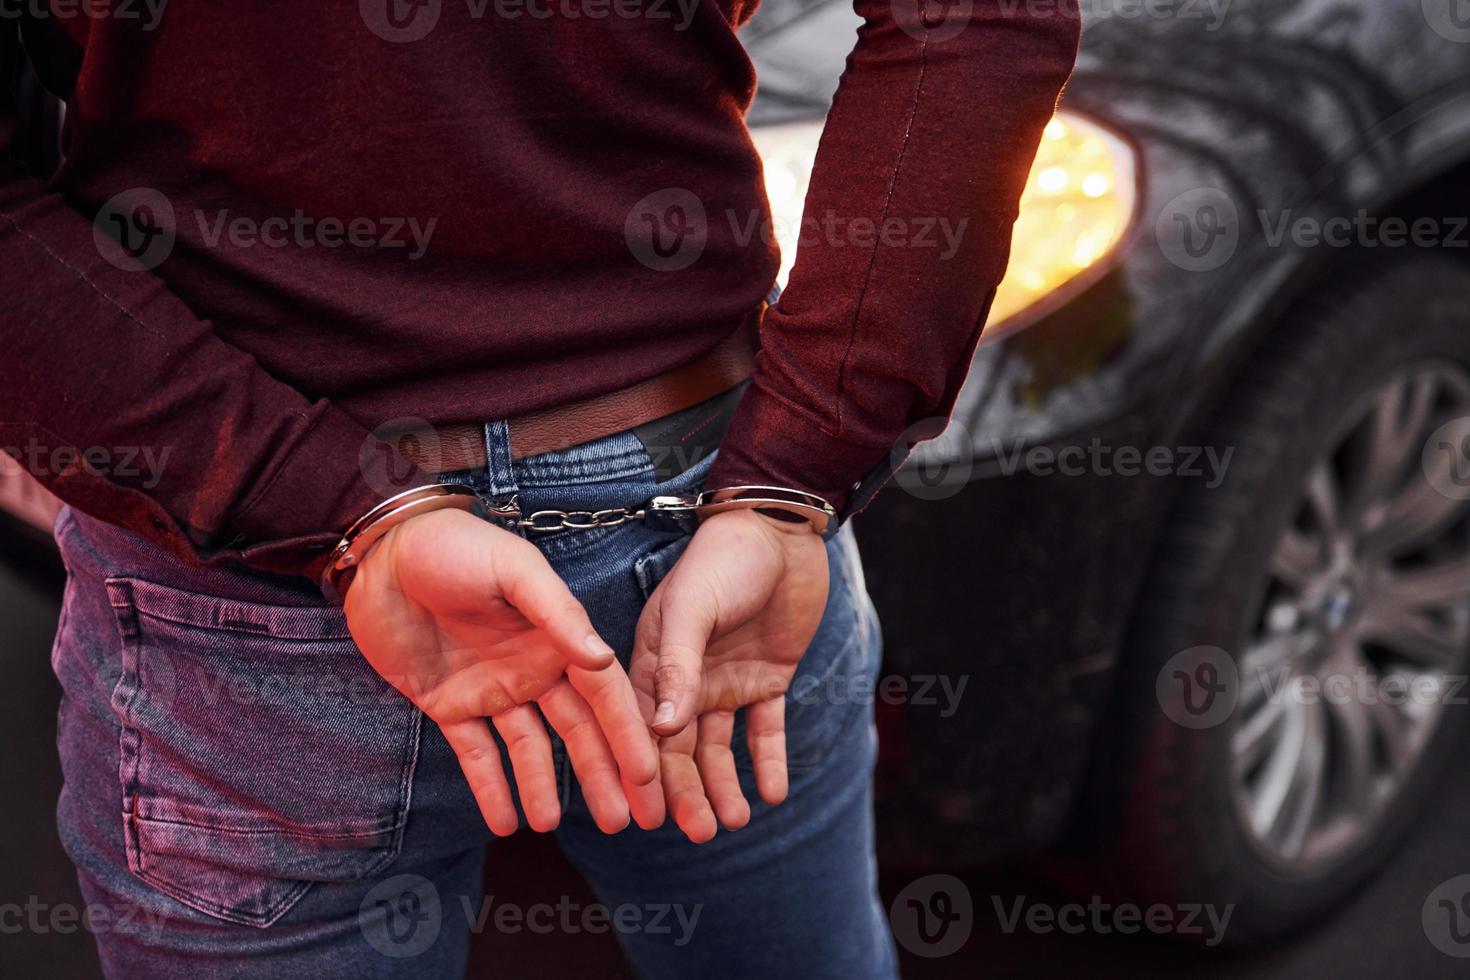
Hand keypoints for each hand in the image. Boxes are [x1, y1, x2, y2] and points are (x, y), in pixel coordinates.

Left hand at [344, 508, 662, 835]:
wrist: (382, 551)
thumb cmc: (453, 546)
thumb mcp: (512, 570)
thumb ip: (557, 613)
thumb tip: (600, 659)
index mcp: (557, 637)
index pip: (604, 694)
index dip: (627, 734)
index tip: (647, 775)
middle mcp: (533, 668)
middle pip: (577, 731)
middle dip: (601, 775)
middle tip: (623, 821)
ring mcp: (492, 689)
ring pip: (530, 749)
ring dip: (543, 787)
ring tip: (550, 825)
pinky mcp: (449, 704)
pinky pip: (475, 753)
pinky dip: (491, 788)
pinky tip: (504, 823)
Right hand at [631, 509, 828, 841]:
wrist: (783, 531)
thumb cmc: (724, 558)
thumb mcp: (693, 608)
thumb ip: (676, 667)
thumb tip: (662, 731)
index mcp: (651, 660)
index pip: (641, 726)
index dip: (643, 770)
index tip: (646, 814)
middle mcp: (684, 678)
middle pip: (681, 747)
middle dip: (687, 791)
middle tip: (697, 834)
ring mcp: (726, 681)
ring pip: (720, 748)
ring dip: (724, 786)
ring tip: (734, 823)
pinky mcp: (767, 680)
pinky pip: (765, 731)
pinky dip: (768, 763)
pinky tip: (774, 794)